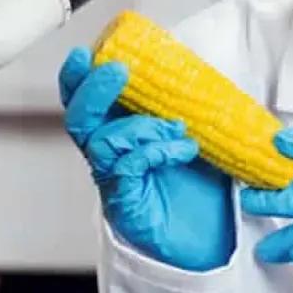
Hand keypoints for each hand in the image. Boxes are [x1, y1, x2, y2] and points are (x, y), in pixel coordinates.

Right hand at [59, 47, 234, 271]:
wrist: (214, 241)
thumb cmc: (203, 189)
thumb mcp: (199, 134)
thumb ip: (188, 104)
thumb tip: (197, 66)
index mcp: (121, 132)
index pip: (87, 100)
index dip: (80, 76)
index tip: (90, 51)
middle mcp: (110, 155)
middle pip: (78, 118)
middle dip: (92, 90)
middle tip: (117, 71)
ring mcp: (114, 180)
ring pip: (100, 142)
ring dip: (139, 125)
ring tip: (175, 127)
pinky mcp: (124, 205)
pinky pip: (126, 168)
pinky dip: (153, 150)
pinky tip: (182, 150)